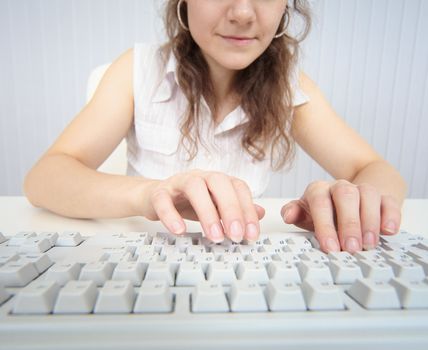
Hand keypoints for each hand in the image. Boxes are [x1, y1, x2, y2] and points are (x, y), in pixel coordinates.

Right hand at [141, 170, 264, 242]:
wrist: (154, 197)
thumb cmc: (188, 202)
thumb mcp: (215, 206)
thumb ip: (237, 209)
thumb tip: (261, 213)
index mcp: (217, 180)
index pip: (238, 187)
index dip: (247, 210)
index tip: (252, 234)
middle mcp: (200, 177)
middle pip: (219, 182)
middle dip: (231, 208)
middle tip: (236, 235)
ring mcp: (178, 182)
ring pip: (194, 187)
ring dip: (207, 213)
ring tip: (215, 237)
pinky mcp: (158, 192)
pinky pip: (163, 200)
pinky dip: (171, 215)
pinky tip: (180, 231)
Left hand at [280, 180, 400, 252]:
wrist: (349, 198)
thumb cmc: (325, 212)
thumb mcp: (306, 213)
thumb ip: (295, 213)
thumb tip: (287, 215)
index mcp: (318, 191)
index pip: (320, 203)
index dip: (324, 225)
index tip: (330, 247)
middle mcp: (340, 187)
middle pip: (345, 196)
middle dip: (348, 223)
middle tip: (351, 248)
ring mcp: (362, 190)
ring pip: (368, 195)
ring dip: (369, 221)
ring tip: (369, 245)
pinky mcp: (383, 197)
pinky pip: (388, 201)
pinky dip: (390, 216)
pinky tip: (388, 231)